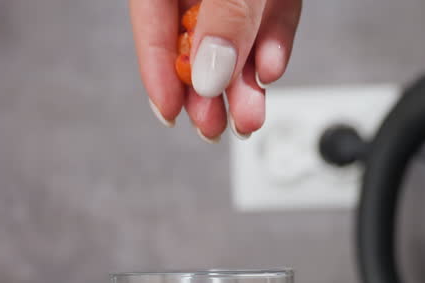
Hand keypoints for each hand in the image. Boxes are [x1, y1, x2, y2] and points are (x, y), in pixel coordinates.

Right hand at [130, 0, 302, 140]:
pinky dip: (273, 46)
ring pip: (238, 36)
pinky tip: (270, 69)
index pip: (151, 16)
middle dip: (207, 89)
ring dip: (244, 82)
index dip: (157, 67)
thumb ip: (224, 14)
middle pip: (196, 35)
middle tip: (212, 126)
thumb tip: (211, 70)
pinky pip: (273, 17)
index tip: (169, 110)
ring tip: (248, 116)